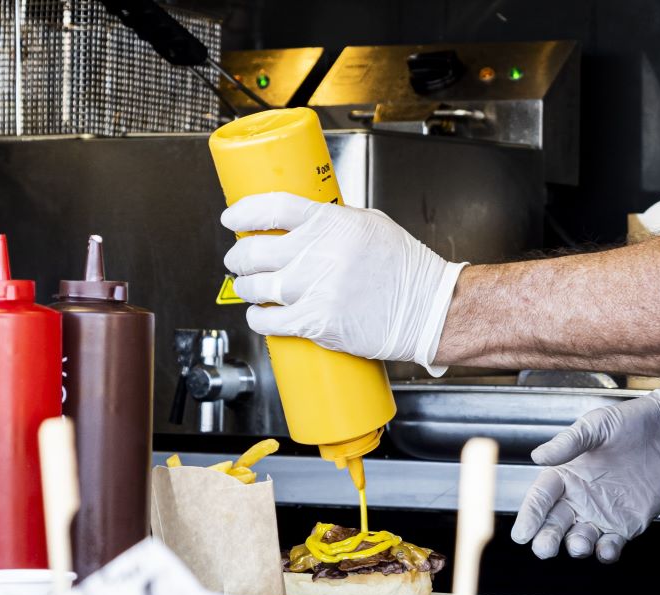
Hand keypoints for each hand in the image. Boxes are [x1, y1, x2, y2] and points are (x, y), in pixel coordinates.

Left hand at [222, 193, 466, 370]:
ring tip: (248, 288)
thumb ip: (334, 222)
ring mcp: (315, 289)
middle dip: (238, 255)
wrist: (427, 310)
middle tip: (238, 259)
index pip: (272, 207)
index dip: (243, 211)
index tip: (232, 217)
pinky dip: (257, 318)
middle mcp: (318, 253)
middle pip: (254, 249)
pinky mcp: (316, 323)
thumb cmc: (407, 270)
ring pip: (255, 286)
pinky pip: (269, 320)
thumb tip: (302, 225)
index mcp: (331, 222)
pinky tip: (258, 314)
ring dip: (244, 287)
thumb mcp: (371, 225)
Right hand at [510, 388, 659, 562]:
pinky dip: (606, 552)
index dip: (530, 516)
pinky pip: (610, 545)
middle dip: (546, 539)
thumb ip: (568, 443)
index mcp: (565, 474)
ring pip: (579, 539)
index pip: (540, 498)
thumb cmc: (633, 422)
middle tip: (544, 548)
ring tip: (578, 545)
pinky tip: (606, 548)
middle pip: (554, 525)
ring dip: (576, 546)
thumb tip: (538, 456)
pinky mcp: (626, 525)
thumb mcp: (597, 426)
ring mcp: (602, 513)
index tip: (522, 533)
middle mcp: (579, 497)